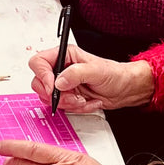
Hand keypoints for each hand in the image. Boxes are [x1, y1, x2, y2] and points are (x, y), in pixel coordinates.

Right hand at [29, 45, 155, 114]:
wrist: (124, 90)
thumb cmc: (114, 75)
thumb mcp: (97, 71)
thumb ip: (76, 73)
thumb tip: (59, 81)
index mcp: (65, 56)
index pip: (38, 62)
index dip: (42, 75)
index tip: (52, 86)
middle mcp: (60, 69)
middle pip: (39, 83)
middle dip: (56, 95)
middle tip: (72, 96)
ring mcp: (62, 84)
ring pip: (48, 98)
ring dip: (67, 103)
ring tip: (83, 99)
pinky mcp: (66, 97)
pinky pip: (60, 106)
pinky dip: (74, 108)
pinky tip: (87, 102)